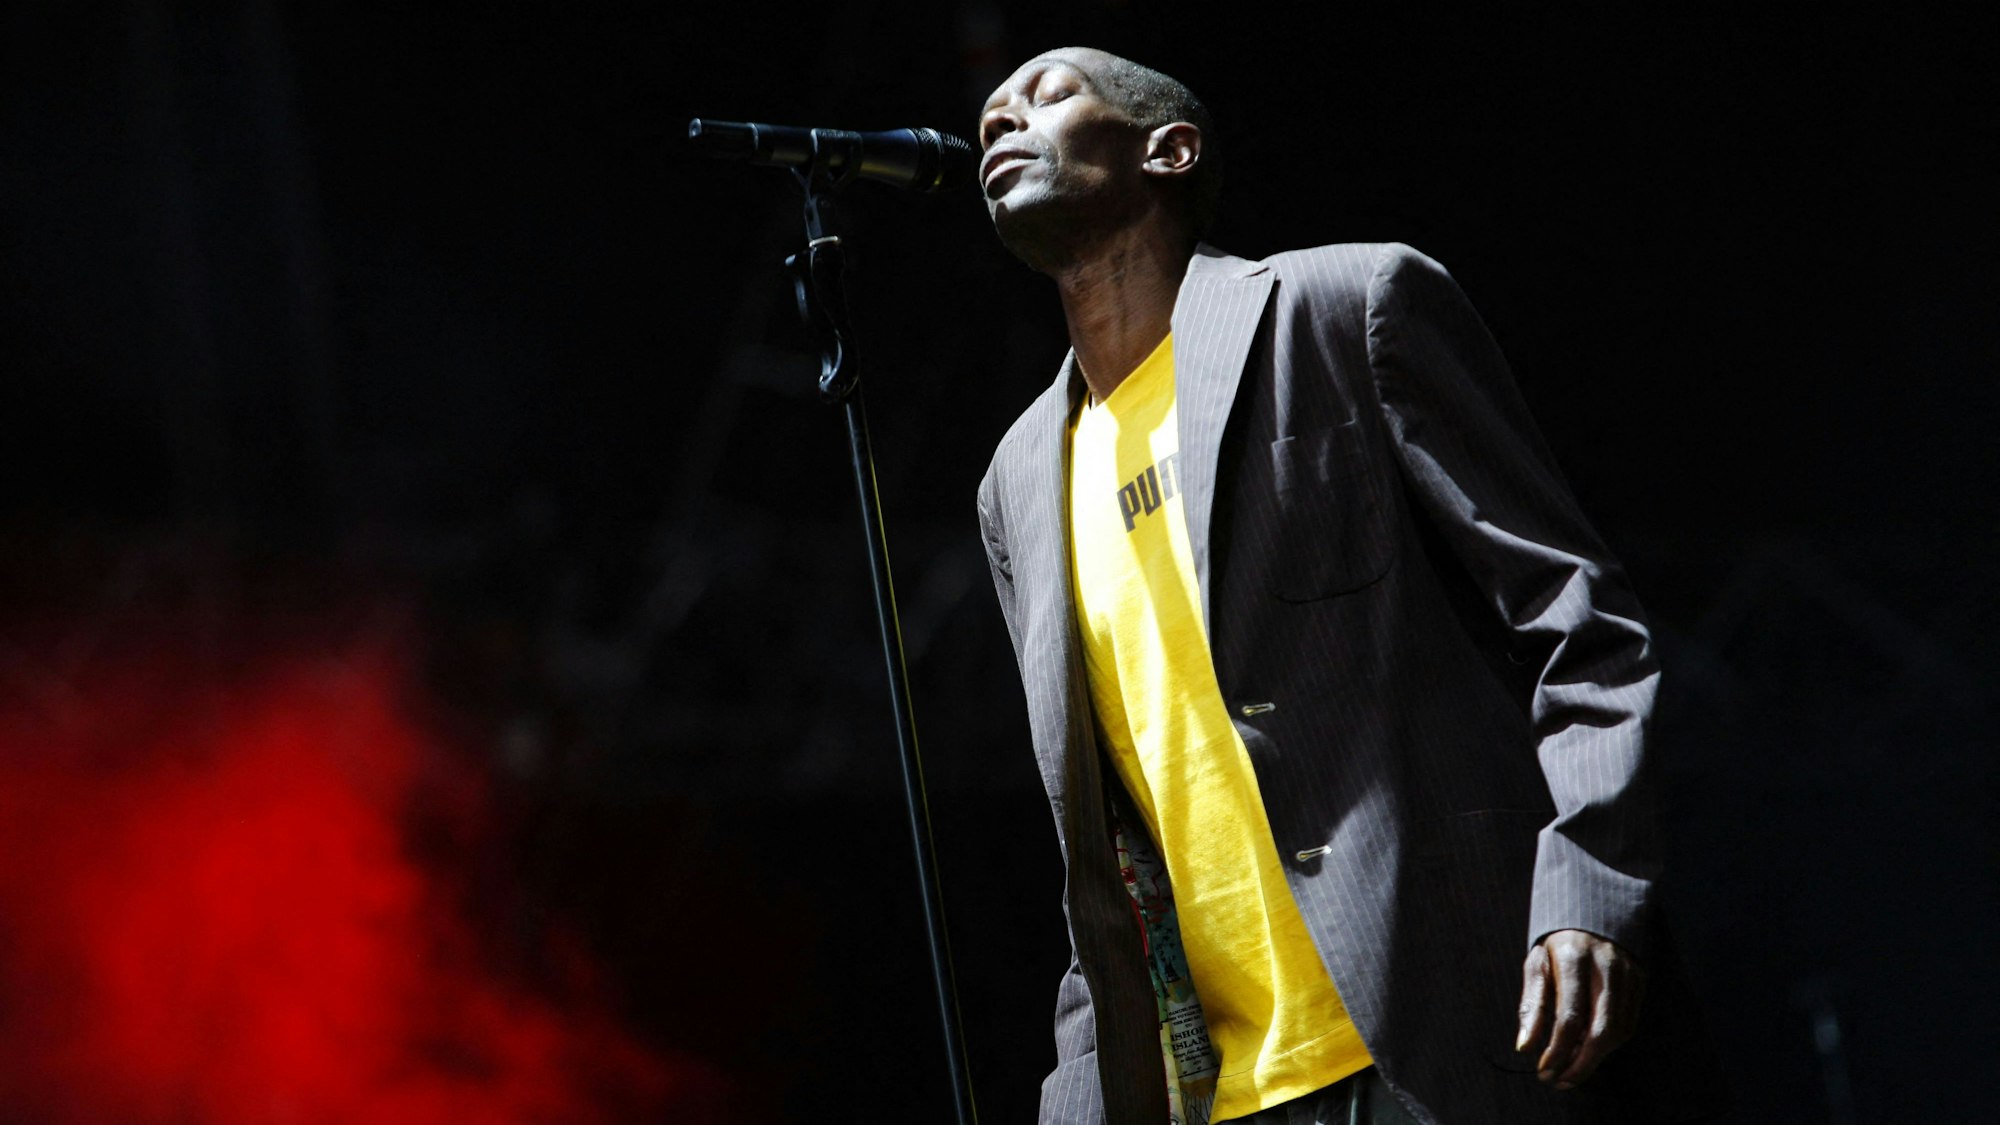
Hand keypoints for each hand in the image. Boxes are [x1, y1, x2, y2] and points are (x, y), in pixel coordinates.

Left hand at [1514, 929, 1644, 1088]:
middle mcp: (1606, 966)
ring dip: (1594, 1059)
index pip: (1569, 1016)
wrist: (1591, 919)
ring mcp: (1628, 974)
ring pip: (1618, 1031)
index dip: (1557, 1049)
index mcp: (1574, 958)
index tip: (1543, 1070)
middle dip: (1580, 1064)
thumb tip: (1525, 1046)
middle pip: (1600, 1030)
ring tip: (1570, 1070)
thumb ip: (1532, 1006)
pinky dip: (1608, 1046)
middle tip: (1559, 1081)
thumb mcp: (1536, 966)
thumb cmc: (1556, 949)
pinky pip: (1628, 1024)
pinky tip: (1588, 1051)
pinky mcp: (1640, 982)